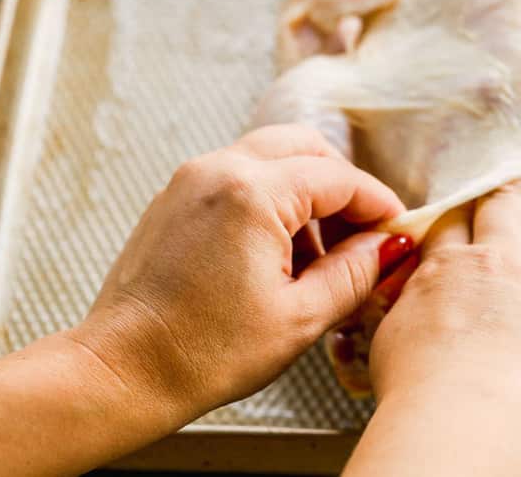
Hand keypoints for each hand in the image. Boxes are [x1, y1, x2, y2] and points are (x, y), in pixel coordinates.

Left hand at [72, 123, 404, 421]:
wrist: (122, 371)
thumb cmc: (202, 352)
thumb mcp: (301, 317)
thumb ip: (355, 271)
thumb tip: (388, 245)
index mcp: (254, 193)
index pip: (340, 178)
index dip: (379, 204)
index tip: (398, 230)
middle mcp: (220, 170)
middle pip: (307, 148)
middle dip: (344, 186)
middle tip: (364, 233)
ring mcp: (192, 179)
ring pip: (274, 157)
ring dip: (308, 192)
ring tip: (320, 255)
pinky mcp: (177, 197)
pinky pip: (241, 176)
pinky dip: (273, 199)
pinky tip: (280, 253)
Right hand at [347, 110, 520, 475]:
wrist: (460, 415)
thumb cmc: (417, 393)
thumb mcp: (392, 345)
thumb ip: (406, 319)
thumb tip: (408, 322)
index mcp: (449, 272)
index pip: (455, 228)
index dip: (463, 209)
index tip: (470, 195)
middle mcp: (502, 264)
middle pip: (510, 203)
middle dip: (518, 178)